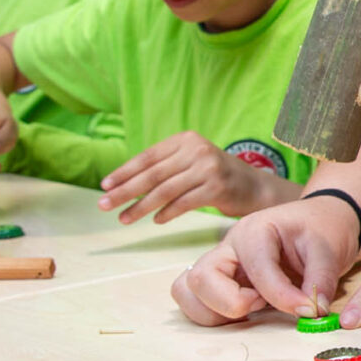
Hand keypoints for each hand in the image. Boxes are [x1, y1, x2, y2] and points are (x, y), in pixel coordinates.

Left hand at [101, 132, 288, 223]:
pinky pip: (184, 203)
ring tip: (124, 218)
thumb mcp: (191, 163)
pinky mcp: (217, 188)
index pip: (147, 157)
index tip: (105, 186)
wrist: (256, 188)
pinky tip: (156, 220)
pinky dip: (167, 213)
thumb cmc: (217, 178)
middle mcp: (196, 150)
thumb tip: (124, 184)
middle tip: (104, 205)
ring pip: (165, 191)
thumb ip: (165, 167)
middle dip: (125, 191)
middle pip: (152, 174)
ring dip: (141, 207)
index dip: (124, 172)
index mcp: (185, 140)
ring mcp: (208, 168)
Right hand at [172, 194, 360, 324]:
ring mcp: (219, 265)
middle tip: (261, 306)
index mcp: (255, 231)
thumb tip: (312, 313)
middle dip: (230, 304)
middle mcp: (228, 247)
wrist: (319, 222)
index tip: (309, 310)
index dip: (282, 296)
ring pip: (187, 291)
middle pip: (201, 279)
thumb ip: (321, 281)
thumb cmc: (321, 230)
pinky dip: (212, 315)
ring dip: (214, 312)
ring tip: (252, 310)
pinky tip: (246, 312)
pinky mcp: (218, 282)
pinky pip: (195, 301)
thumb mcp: (329, 249)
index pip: (256, 268)